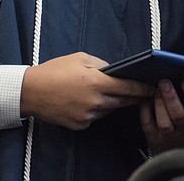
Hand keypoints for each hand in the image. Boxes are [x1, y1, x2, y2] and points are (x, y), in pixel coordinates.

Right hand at [20, 52, 153, 129]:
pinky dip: (96, 109)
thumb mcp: (80, 58)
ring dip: (112, 102)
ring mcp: (87, 116)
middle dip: (133, 97)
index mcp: (96, 82)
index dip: (142, 88)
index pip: (128, 87)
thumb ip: (102, 65)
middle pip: (122, 101)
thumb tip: (116, 71)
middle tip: (143, 93)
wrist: (30, 91)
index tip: (152, 88)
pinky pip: (95, 117)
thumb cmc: (54, 70)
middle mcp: (95, 101)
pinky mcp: (79, 125)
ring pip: (108, 109)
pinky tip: (87, 100)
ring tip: (110, 92)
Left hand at [140, 80, 183, 153]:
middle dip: (171, 98)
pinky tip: (146, 101)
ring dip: (159, 104)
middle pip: (178, 116)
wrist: (181, 153)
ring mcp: (168, 135)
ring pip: (163, 121)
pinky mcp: (153, 137)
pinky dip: (146, 113)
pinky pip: (148, 125)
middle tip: (165, 82)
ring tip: (156, 89)